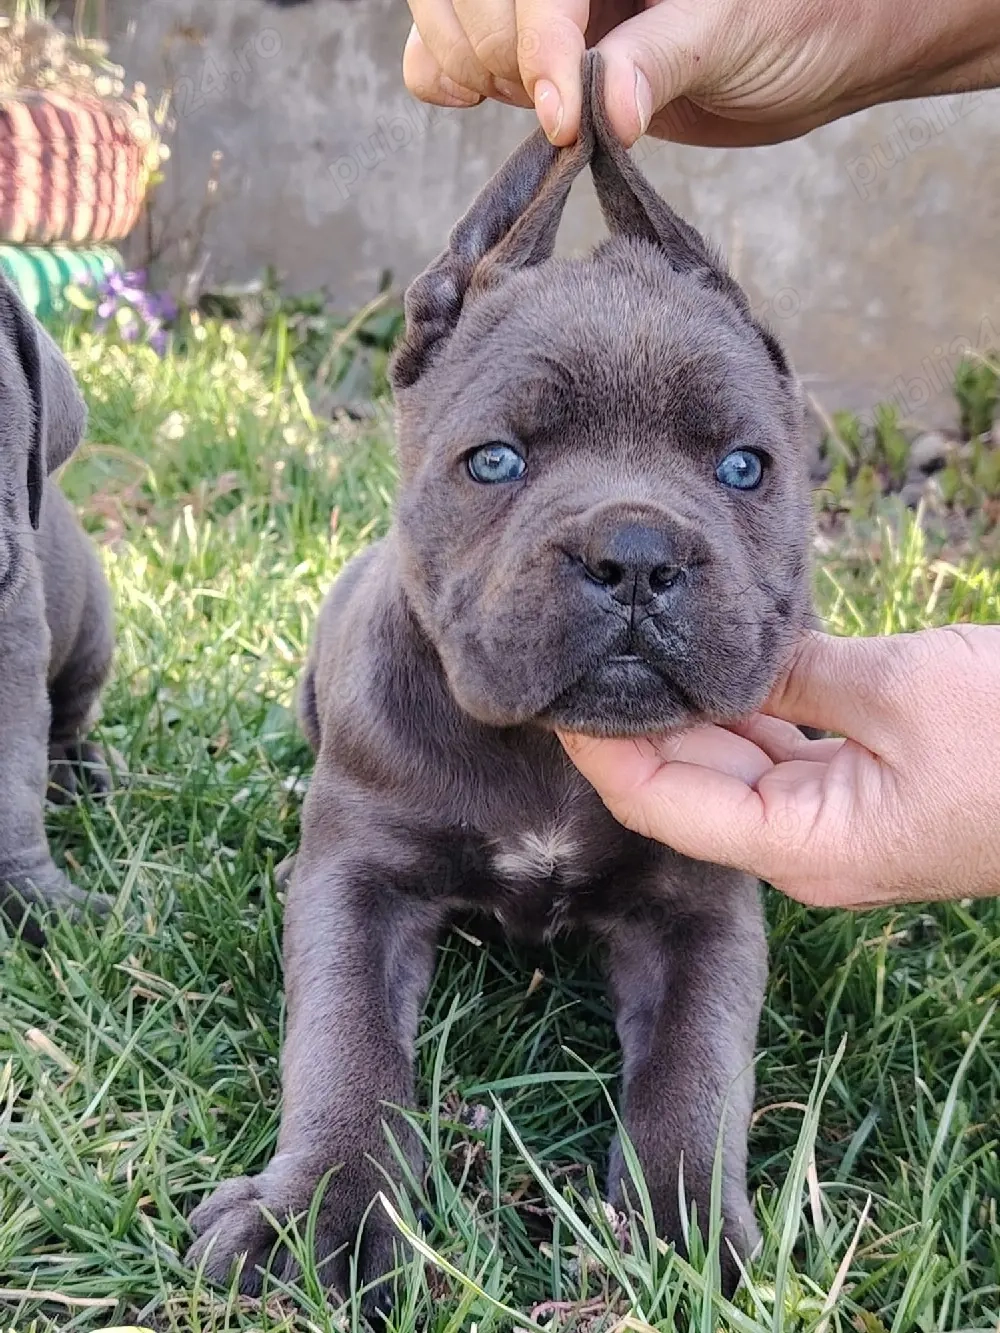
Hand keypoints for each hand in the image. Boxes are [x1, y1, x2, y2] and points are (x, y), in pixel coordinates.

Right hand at [403, 0, 999, 147]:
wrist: (822, 47)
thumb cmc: (801, 17)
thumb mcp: (734, 30)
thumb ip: (661, 60)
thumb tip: (605, 110)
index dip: (533, 41)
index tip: (563, 116)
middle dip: (491, 52)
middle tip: (555, 113)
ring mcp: (551, 1)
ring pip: (446, 12)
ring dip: (464, 66)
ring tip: (541, 108)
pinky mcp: (538, 42)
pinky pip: (446, 48)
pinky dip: (441, 75)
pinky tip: (475, 98)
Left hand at [559, 626, 999, 908]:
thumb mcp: (902, 692)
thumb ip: (799, 672)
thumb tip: (729, 648)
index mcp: (800, 844)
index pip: (660, 803)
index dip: (601, 749)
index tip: (554, 693)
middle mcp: (802, 843)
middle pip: (685, 783)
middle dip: (633, 724)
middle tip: (582, 653)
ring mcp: (831, 818)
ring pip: (731, 762)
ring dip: (686, 713)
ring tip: (630, 648)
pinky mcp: (859, 788)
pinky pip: (779, 748)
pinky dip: (746, 707)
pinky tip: (714, 660)